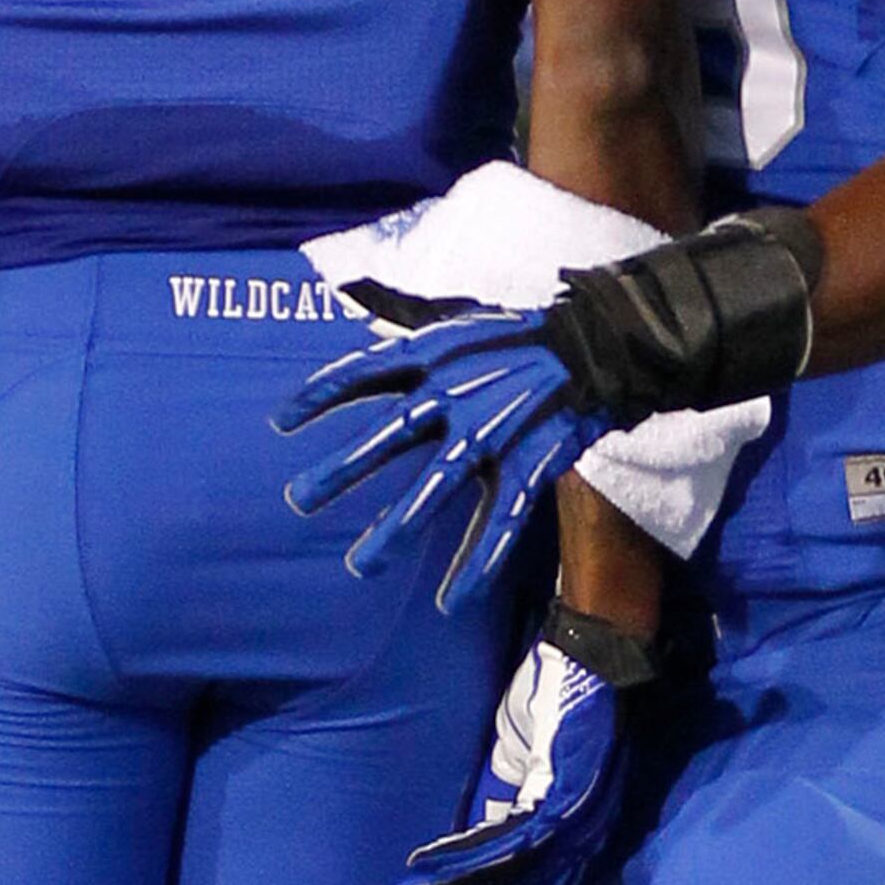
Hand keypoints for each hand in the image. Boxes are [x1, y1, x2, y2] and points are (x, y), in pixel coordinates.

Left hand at [286, 221, 813, 610]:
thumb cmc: (522, 334)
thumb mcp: (457, 315)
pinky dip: (477, 564)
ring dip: (396, 530)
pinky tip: (452, 600)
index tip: (281, 422)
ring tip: (361, 567)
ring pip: (436, 491)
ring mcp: (494, 435)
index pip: (364, 370)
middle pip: (388, 438)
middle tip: (299, 501)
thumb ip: (404, 309)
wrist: (603, 345)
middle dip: (342, 472)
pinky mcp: (531, 466)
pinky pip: (500, 523)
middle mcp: (457, 395)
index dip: (319, 395)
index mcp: (436, 355)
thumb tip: (351, 285)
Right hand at [387, 609, 647, 884]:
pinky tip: (430, 862)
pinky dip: (468, 855)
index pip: (512, 874)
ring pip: (508, 874)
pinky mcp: (566, 795)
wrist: (588, 650)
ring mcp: (572, 816)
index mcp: (560, 820)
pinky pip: (513, 840)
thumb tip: (469, 830)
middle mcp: (572, 830)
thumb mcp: (516, 751)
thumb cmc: (555, 692)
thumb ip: (499, 793)